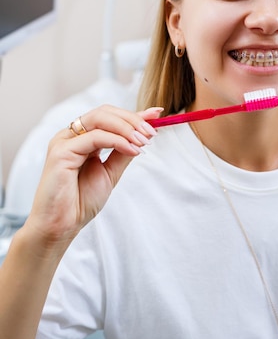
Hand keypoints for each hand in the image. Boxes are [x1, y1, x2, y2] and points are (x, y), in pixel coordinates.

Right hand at [24, 104, 162, 248]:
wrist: (62, 225)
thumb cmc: (80, 201)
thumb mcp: (110, 172)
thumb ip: (123, 152)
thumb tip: (143, 135)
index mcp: (81, 139)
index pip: (109, 117)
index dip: (134, 114)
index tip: (157, 114)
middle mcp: (71, 136)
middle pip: (104, 113)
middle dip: (132, 120)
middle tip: (151, 133)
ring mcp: (64, 141)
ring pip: (99, 119)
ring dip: (126, 127)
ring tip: (144, 141)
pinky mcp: (61, 151)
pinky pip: (95, 137)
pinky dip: (118, 141)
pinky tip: (133, 149)